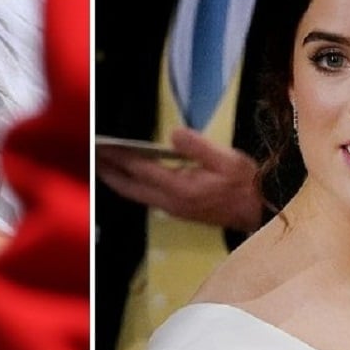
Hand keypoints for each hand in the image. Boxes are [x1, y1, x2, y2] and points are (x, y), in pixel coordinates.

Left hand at [96, 127, 263, 232]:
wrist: (260, 214)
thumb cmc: (247, 184)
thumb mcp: (229, 160)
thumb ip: (199, 147)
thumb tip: (173, 134)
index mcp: (181, 188)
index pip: (141, 169)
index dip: (119, 156)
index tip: (101, 144)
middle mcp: (170, 202)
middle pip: (129, 187)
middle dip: (108, 171)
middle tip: (89, 155)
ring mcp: (172, 209)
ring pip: (135, 194)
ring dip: (116, 179)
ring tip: (101, 163)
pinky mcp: (176, 210)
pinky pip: (144, 196)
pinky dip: (130, 184)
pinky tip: (126, 174)